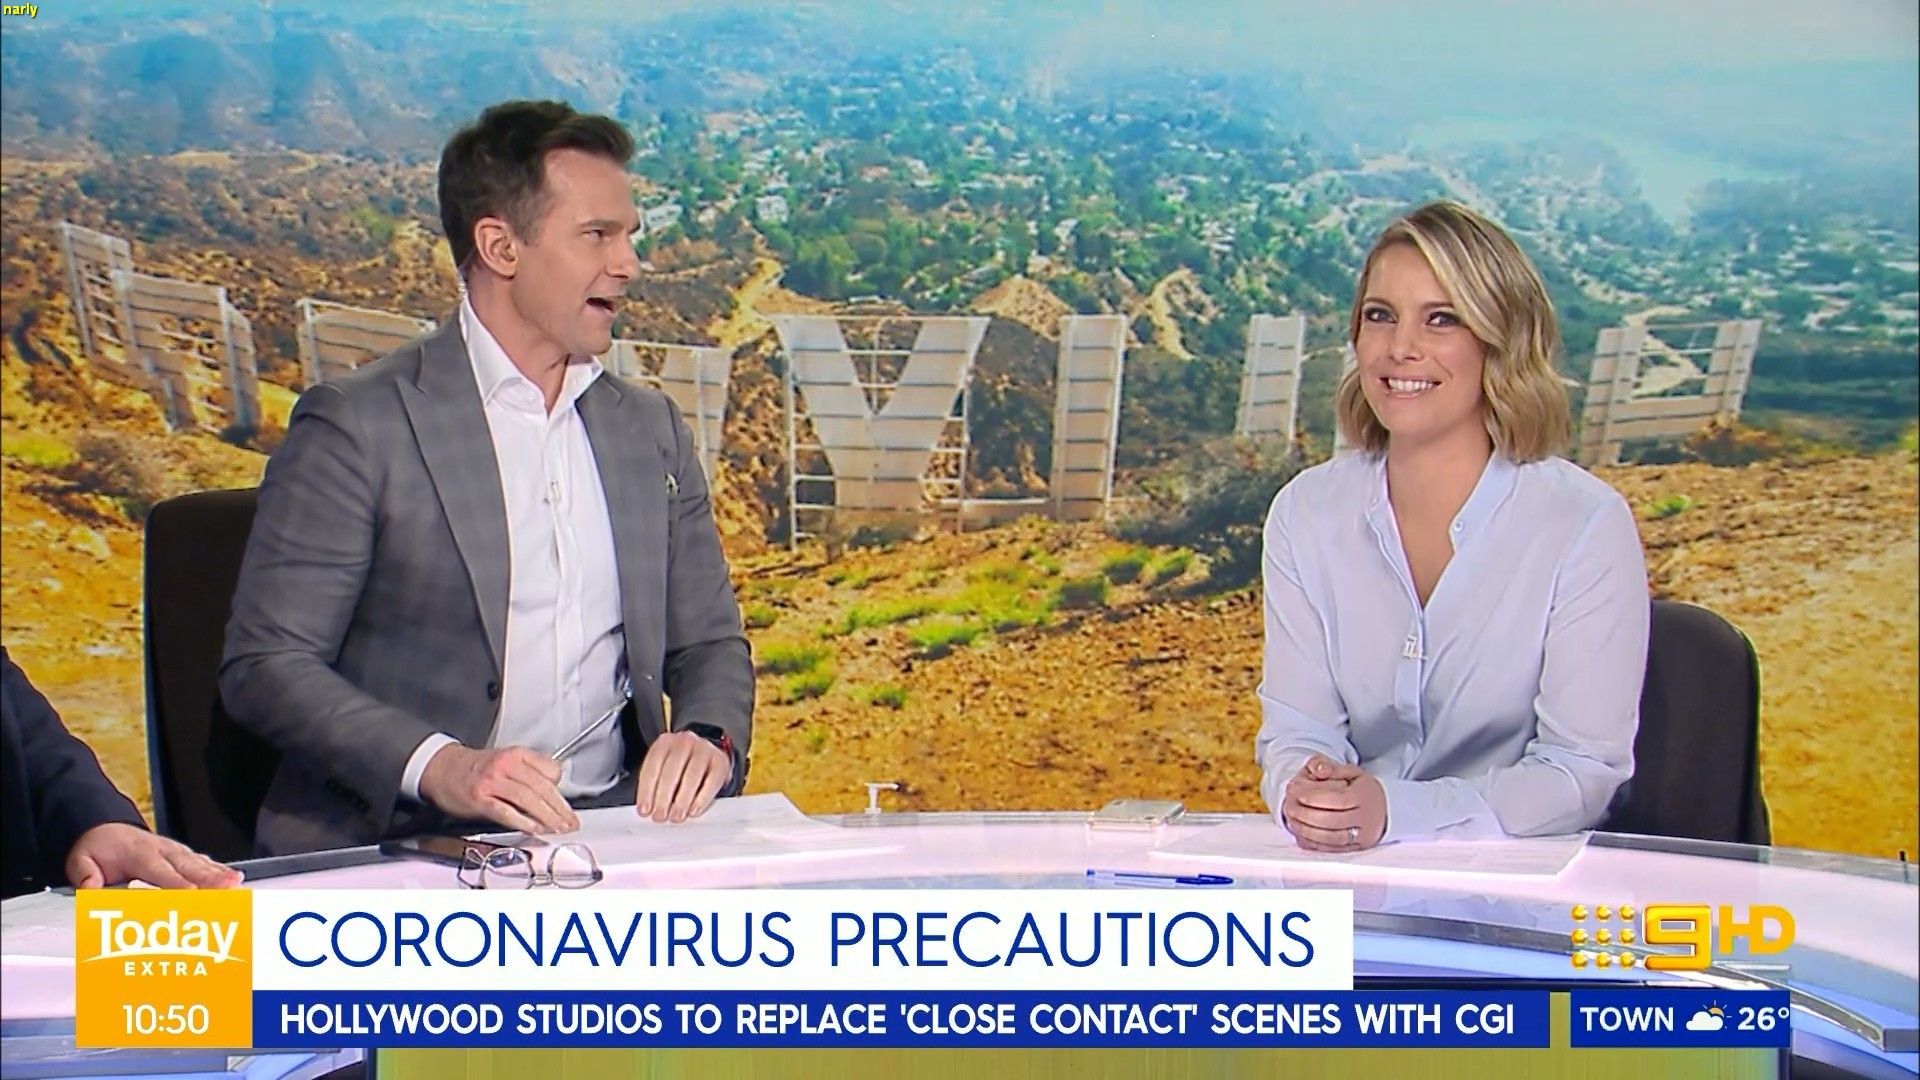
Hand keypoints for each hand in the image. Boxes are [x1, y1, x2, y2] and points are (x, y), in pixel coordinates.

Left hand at [66, 823, 243, 889]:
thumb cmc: (98, 849)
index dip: (178, 884)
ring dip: (220, 874)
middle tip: (229, 887)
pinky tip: (233, 877)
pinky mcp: (182, 854)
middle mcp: (161, 850)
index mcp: (138, 853)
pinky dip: (219, 870)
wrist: (104, 829)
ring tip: (237, 883)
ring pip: (200, 863)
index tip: (193, 893)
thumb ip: (85, 873)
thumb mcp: (79, 859)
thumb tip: (91, 886)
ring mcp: (174, 851)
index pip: (160, 871)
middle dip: (210, 878)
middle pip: (188, 867)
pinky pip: (202, 862)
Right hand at [418, 744, 579, 834]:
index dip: (561, 790)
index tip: (567, 806)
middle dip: (560, 809)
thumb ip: (529, 775)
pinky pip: (506, 811)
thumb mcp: (506, 761)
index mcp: (516, 755)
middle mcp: (506, 765)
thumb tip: (552, 797)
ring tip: (557, 828)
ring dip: (546, 817)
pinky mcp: (480, 798)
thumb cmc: (476, 768)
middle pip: (542, 787)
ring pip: (527, 799)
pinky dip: (522, 821)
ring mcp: (492, 781)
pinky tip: (534, 829)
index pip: (550, 770)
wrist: (442, 768)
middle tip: (570, 823)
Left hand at [636, 732, 730, 822]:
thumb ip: (655, 786)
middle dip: (663, 796)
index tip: (645, 810)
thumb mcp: (664, 768)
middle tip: (660, 815)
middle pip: (672, 770)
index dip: (646, 790)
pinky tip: (694, 810)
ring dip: (682, 799)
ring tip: (677, 816)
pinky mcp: (721, 761)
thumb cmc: (681, 766)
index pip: (652, 766)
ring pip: (692, 775)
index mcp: (665, 742)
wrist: (708, 756)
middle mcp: (685, 742)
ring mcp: (705, 749)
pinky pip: (711, 781)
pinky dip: (702, 798)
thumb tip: (648, 809)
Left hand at [1279, 754, 1388, 851]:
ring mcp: (1363, 836)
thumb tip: (1319, 771)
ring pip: (1332, 838)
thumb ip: (1331, 767)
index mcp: (1365, 796)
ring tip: (1291, 820)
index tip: (1296, 792)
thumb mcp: (1350, 771)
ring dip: (1307, 830)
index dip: (1314, 797)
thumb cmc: (1361, 789)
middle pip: (1333, 820)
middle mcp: (1366, 819)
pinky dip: (1314, 843)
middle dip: (1306, 814)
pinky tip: (1300, 833)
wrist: (1384, 809)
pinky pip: (1333, 850)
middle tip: (1288, 806)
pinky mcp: (1357, 849)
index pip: (1338, 799)